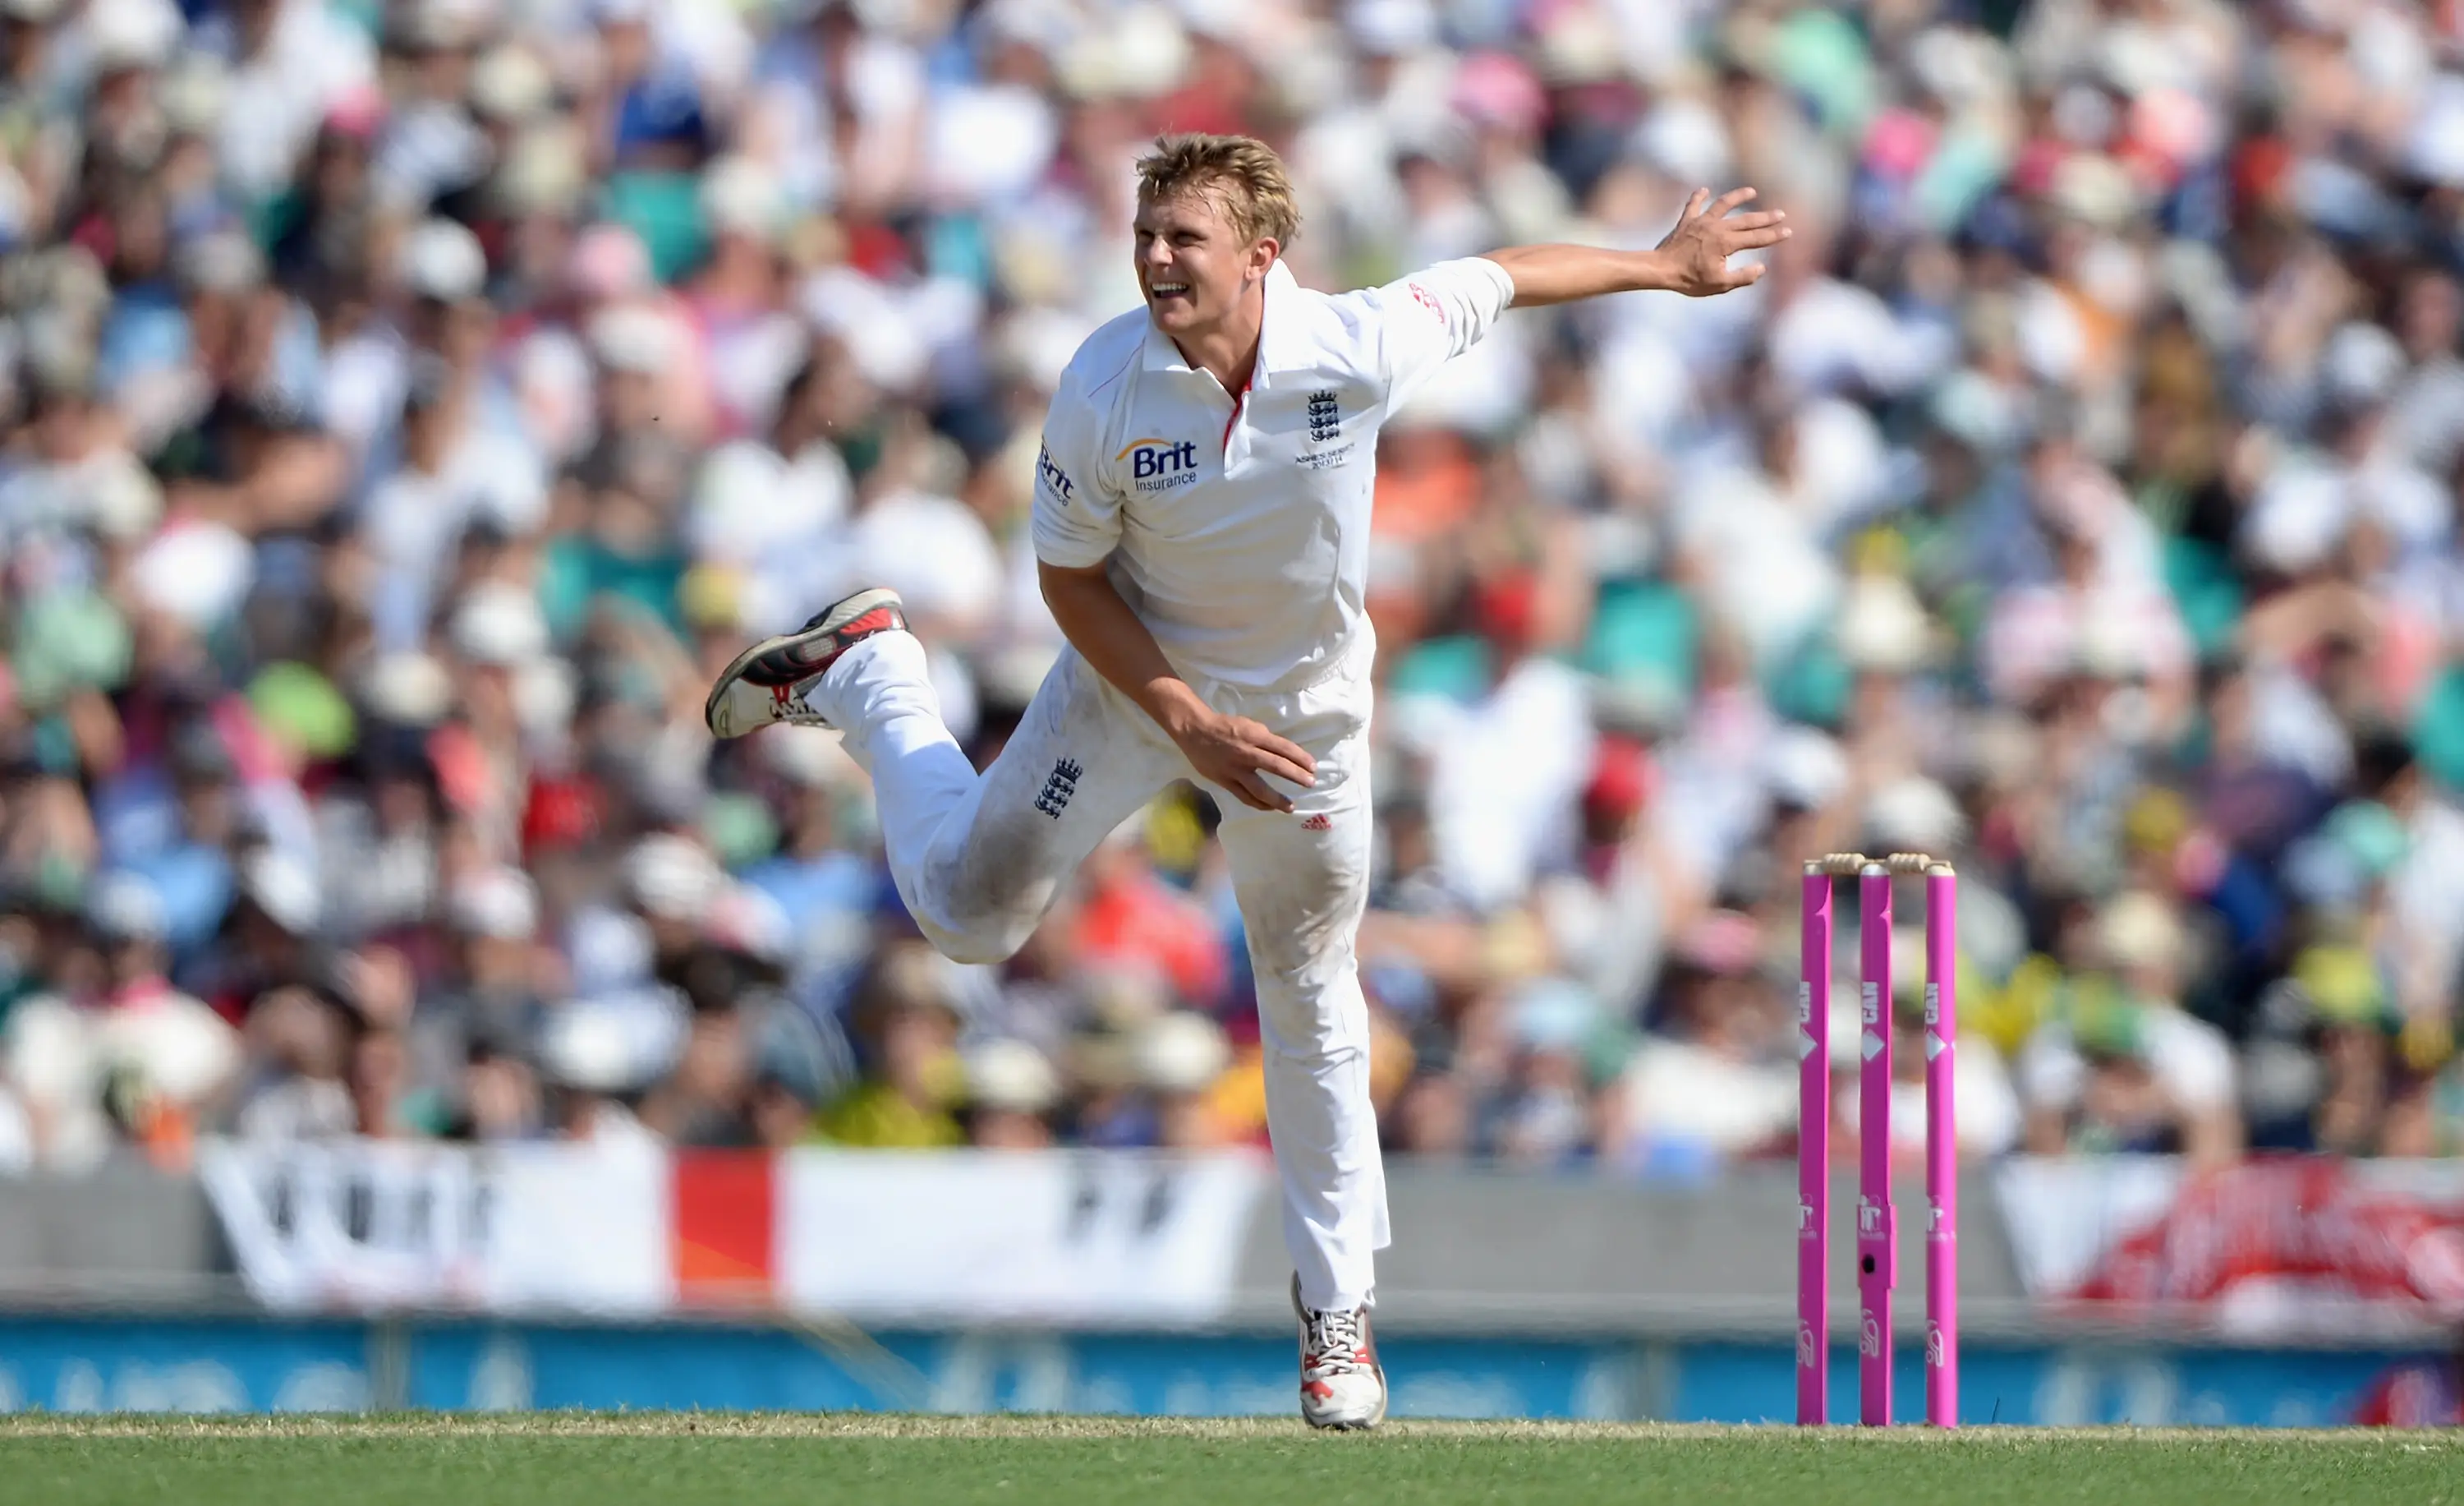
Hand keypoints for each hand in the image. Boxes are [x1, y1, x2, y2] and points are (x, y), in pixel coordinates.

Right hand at [1168, 708, 1317, 812]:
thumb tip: (1280, 752)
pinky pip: (1244, 796)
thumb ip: (1264, 738)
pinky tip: (1269, 807)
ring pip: (1260, 788)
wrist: (1194, 731)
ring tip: (1291, 806)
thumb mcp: (1248, 724)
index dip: (1300, 758)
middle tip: (1310, 783)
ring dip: (1278, 799)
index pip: (1283, 748)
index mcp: (1254, 736)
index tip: (1313, 767)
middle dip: (1296, 776)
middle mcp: (1246, 753)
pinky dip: (1258, 803)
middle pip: (1276, 767)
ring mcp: (1235, 769)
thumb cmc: (1224, 726)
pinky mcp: (1225, 781)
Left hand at [1653, 187, 1789, 296]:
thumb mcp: (1720, 284)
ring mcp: (1701, 222)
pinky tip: (1704, 189)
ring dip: (1738, 197)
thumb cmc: (1689, 279)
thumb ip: (1743, 277)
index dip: (1774, 235)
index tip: (1788, 232)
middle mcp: (1717, 228)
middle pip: (1746, 220)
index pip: (1756, 238)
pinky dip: (1699, 197)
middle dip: (1765, 217)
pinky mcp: (1686, 222)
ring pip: (1723, 204)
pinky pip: (1693, 205)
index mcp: (1726, 243)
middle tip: (1780, 213)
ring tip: (1751, 191)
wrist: (1660, 269)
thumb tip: (1761, 267)